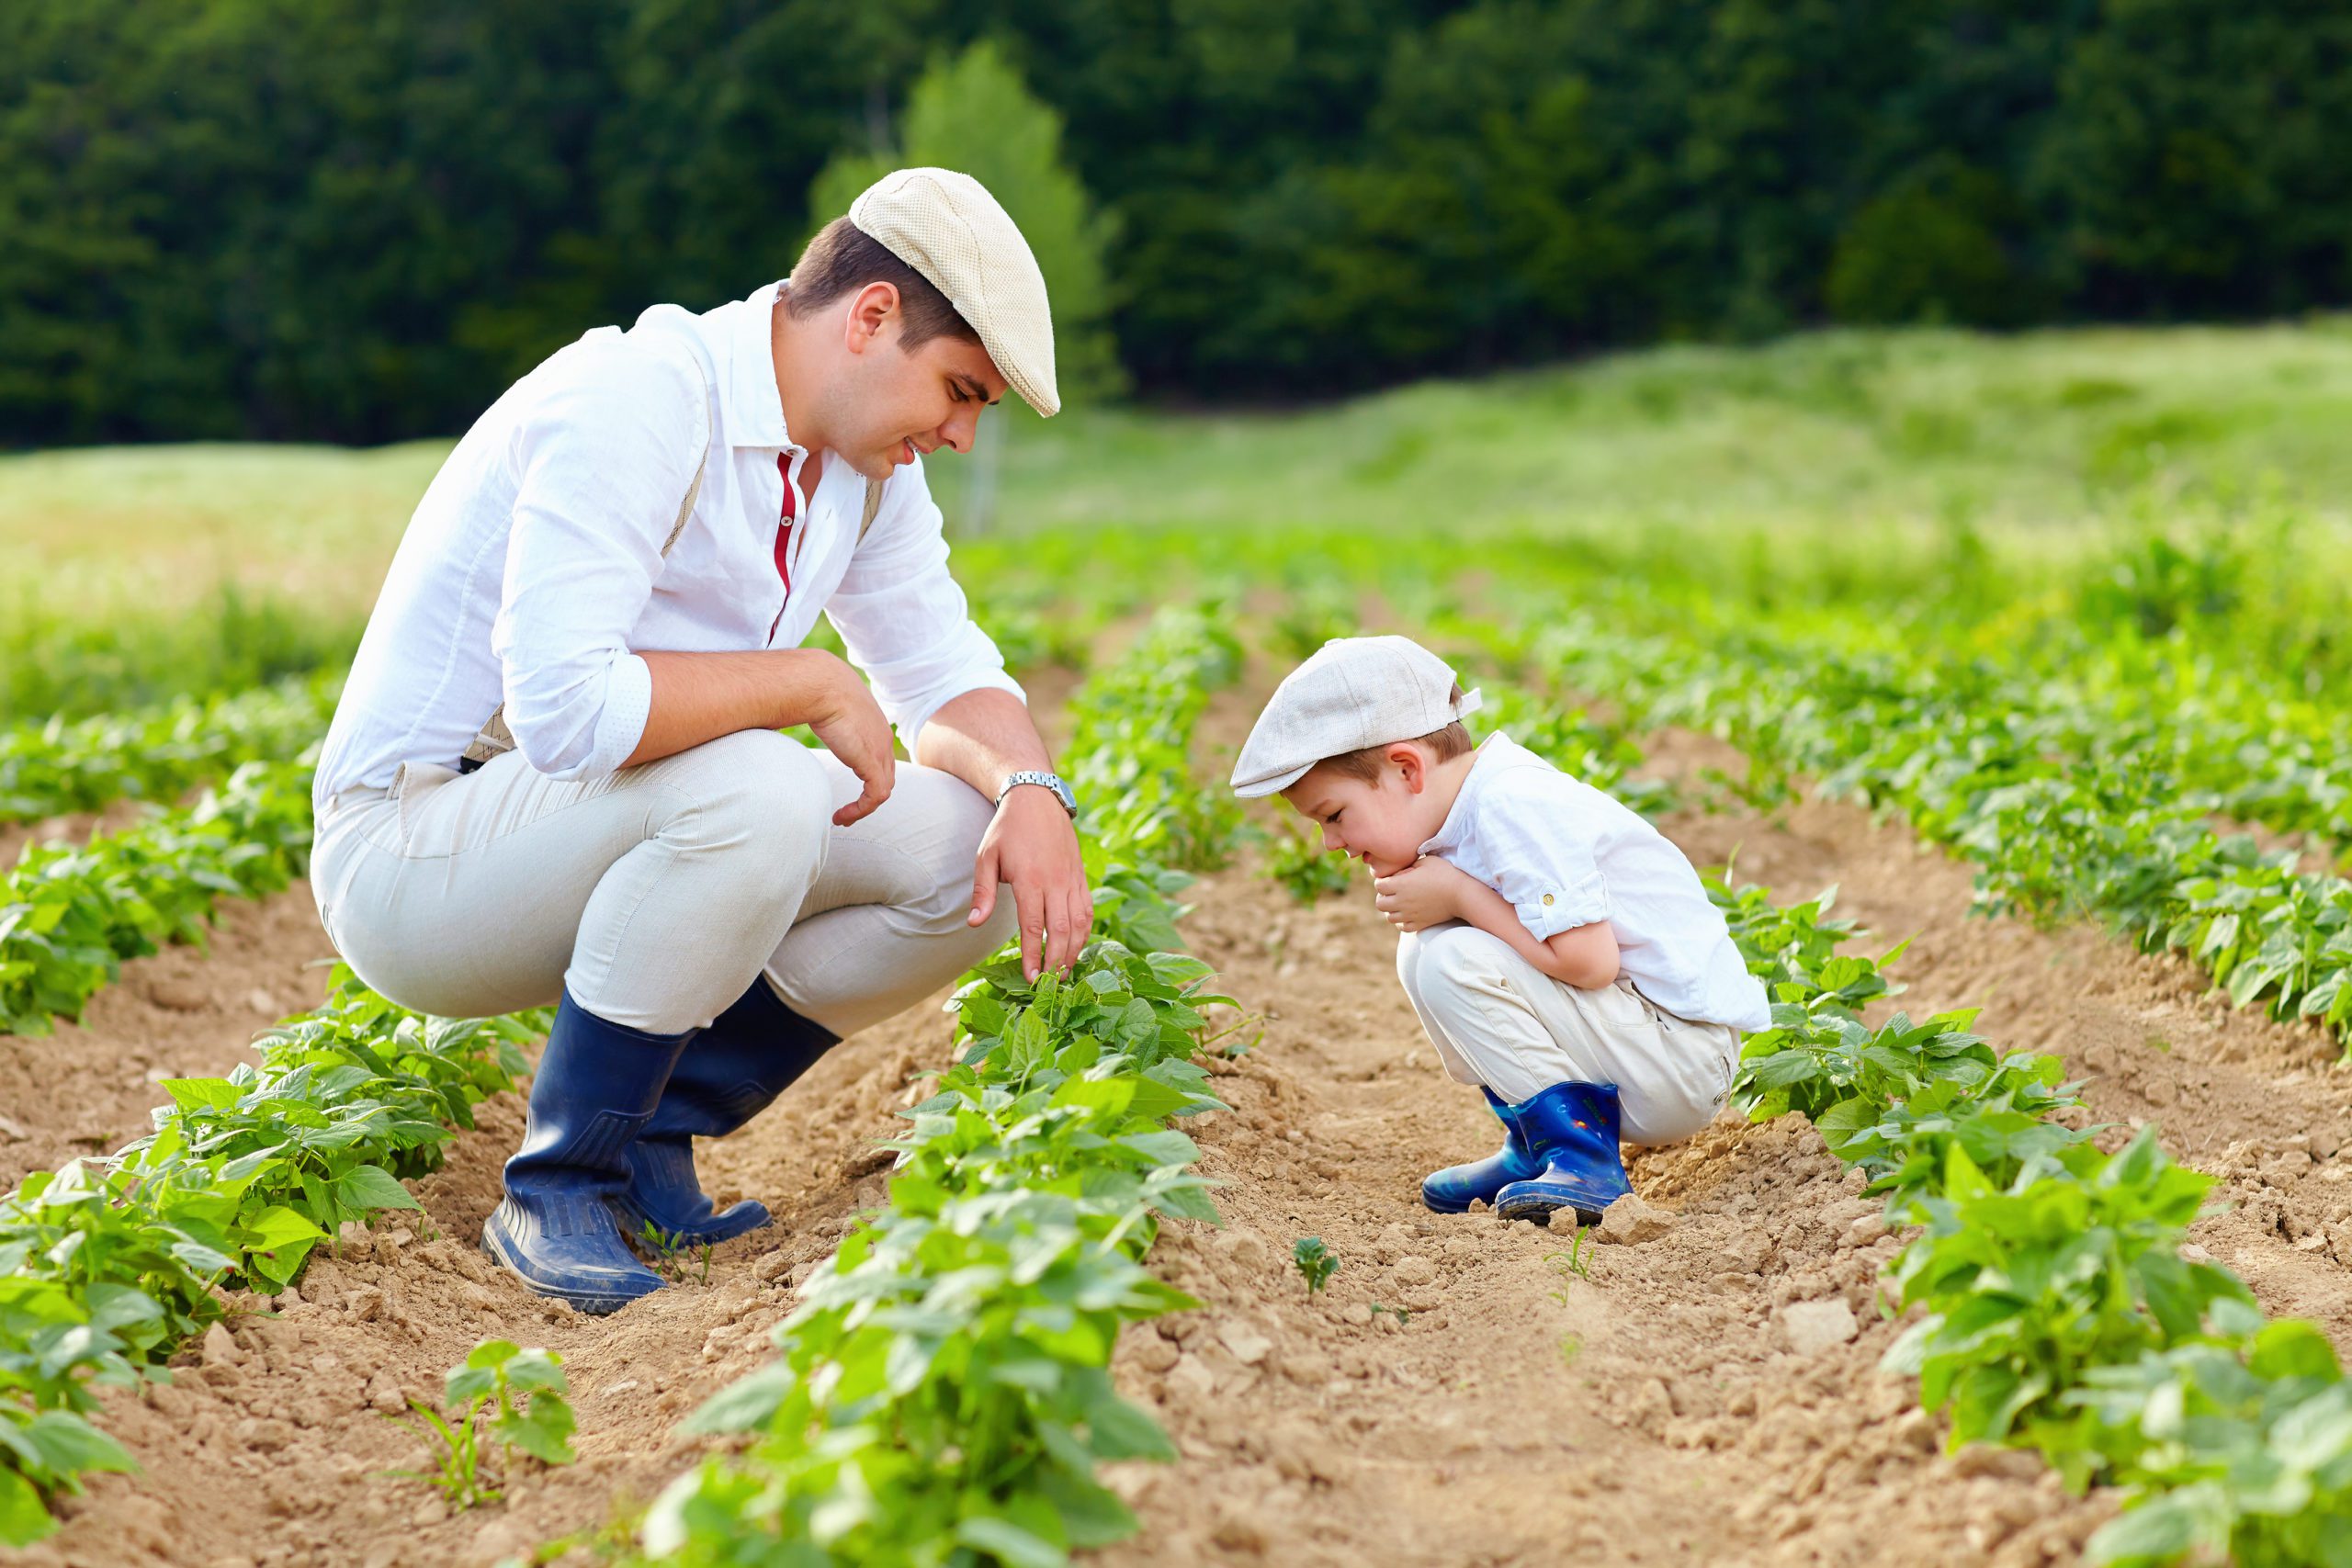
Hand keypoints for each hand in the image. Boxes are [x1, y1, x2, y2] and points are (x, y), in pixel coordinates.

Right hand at [805, 657, 894, 825]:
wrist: (817, 682)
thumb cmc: (808, 687)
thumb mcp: (818, 701)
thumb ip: (813, 712)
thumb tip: (781, 715)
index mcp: (872, 722)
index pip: (880, 755)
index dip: (867, 773)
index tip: (849, 784)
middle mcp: (882, 737)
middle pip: (885, 774)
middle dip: (868, 795)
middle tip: (848, 810)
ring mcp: (880, 750)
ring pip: (882, 789)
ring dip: (863, 807)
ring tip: (842, 818)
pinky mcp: (872, 762)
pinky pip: (875, 796)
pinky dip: (861, 810)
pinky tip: (840, 817)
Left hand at [970, 784, 1093, 981]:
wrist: (1037, 799)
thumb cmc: (1007, 830)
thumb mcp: (987, 856)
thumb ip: (983, 892)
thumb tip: (974, 923)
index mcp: (1031, 879)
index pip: (1033, 926)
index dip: (1034, 955)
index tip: (1032, 978)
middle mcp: (1056, 881)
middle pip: (1061, 930)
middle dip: (1057, 961)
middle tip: (1049, 985)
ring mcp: (1072, 879)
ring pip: (1080, 923)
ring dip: (1074, 951)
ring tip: (1065, 973)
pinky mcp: (1081, 876)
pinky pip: (1088, 910)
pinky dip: (1085, 932)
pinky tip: (1077, 947)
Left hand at [1373, 856, 1472, 932]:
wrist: (1462, 894)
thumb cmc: (1446, 873)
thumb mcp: (1426, 861)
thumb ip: (1409, 865)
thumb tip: (1400, 872)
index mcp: (1401, 884)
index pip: (1379, 885)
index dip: (1383, 881)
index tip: (1392, 879)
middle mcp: (1402, 901)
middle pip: (1380, 903)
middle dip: (1384, 896)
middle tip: (1394, 891)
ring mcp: (1410, 914)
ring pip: (1389, 917)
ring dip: (1392, 910)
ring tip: (1402, 903)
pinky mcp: (1420, 924)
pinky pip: (1402, 927)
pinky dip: (1402, 921)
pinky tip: (1409, 914)